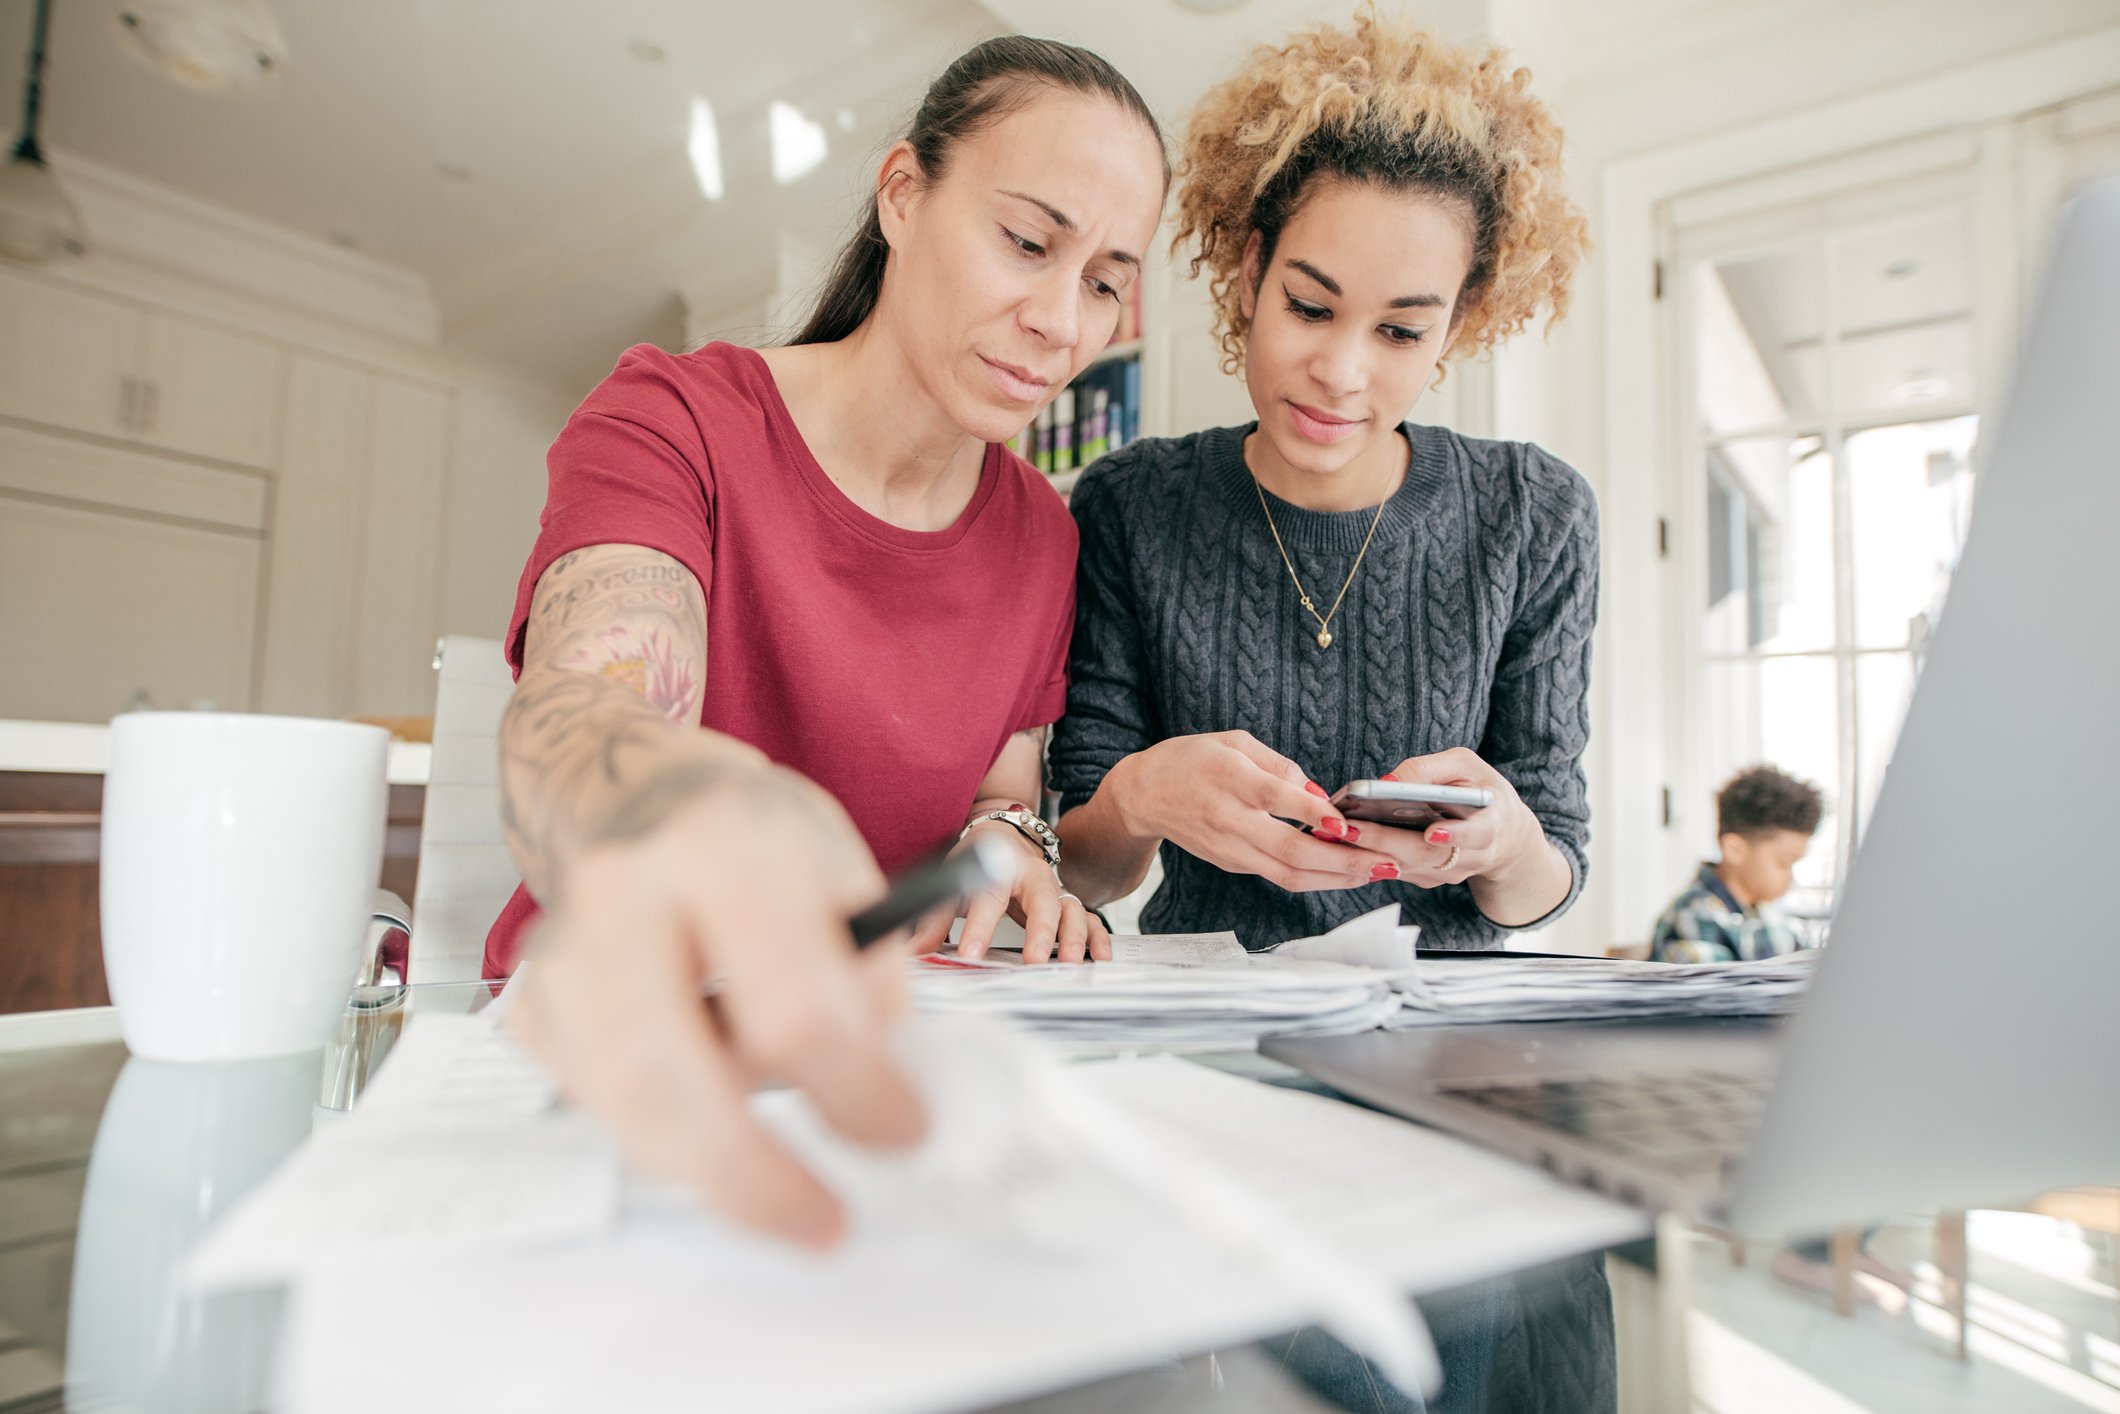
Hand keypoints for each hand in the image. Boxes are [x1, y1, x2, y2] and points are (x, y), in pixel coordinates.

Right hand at [507, 764, 922, 1249]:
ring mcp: (559, 947)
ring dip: (706, 1162)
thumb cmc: (752, 839)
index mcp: (726, 842)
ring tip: (772, 1174)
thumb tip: (884, 1089)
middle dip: (751, 1173)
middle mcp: (624, 888)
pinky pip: (594, 1101)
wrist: (631, 792)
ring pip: (616, 1101)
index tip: (901, 1134)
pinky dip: (660, 1129)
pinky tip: (705, 1105)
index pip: (789, 1004)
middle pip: (665, 1069)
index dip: (854, 1092)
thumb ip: (870, 975)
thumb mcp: (844, 870)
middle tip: (819, 1219)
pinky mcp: (529, 999)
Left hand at [906, 824, 1112, 963]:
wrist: (1002, 836)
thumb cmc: (979, 860)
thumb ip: (935, 918)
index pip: (990, 897)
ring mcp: (1055, 889)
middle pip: (1043, 902)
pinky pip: (1089, 918)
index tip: (970, 954)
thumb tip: (914, 951)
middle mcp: (1034, 876)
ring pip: (1072, 910)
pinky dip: (1097, 937)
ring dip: (1074, 937)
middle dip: (1042, 932)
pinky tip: (1100, 957)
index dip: (979, 928)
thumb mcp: (953, 880)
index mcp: (1002, 866)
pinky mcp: (1067, 903)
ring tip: (1070, 963)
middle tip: (1034, 961)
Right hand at [1109, 731, 1399, 890]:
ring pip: (1288, 874)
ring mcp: (1230, 849)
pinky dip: (1317, 876)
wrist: (1144, 795)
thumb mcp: (1234, 742)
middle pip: (1289, 849)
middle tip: (1384, 860)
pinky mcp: (1232, 864)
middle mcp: (1229, 819)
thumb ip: (1279, 766)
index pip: (1274, 798)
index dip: (1311, 812)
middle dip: (1342, 860)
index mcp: (1228, 779)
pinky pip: (1280, 875)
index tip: (1345, 822)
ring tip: (1377, 871)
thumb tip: (1320, 795)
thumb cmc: (1192, 760)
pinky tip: (1347, 871)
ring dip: (1336, 878)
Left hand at [1357, 748, 1548, 887]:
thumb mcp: (1465, 766)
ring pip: (1407, 867)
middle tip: (1352, 828)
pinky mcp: (1428, 878)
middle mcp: (1471, 856)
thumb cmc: (1480, 790)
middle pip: (1427, 855)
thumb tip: (1387, 782)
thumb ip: (1429, 769)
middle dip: (1386, 841)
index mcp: (1490, 825)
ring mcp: (1449, 873)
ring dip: (1371, 852)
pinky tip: (1345, 842)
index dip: (1454, 835)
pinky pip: (1397, 871)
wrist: (1504, 834)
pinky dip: (1371, 857)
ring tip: (1339, 833)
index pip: (1475, 834)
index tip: (1431, 832)